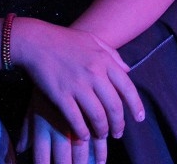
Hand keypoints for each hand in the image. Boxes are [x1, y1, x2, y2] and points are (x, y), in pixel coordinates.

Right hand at [13, 18, 143, 161]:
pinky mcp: (60, 95)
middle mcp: (95, 73)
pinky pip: (75, 118)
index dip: (136, 106)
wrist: (37, 41)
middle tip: (118, 133)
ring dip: (102, 130)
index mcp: (105, 60)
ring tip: (102, 136)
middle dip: (118, 123)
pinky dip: (82, 131)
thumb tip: (128, 70)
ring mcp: (78, 85)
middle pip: (114, 106)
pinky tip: (84, 136)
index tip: (139, 119)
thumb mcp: (94, 41)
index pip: (128, 87)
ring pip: (97, 115)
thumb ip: (112, 55)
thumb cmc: (66, 40)